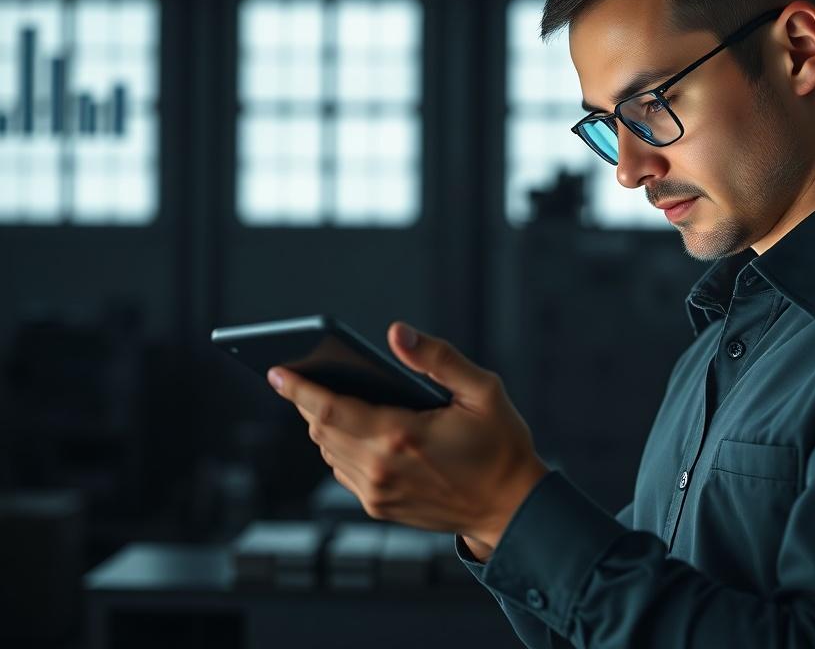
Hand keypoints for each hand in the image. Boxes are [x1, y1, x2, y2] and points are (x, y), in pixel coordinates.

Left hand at [268, 321, 548, 548]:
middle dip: (307, 400)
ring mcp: (378, 493)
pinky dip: (338, 446)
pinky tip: (351, 428)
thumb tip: (396, 333)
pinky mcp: (379, 507)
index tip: (276, 370)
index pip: (330, 408)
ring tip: (324, 397)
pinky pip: (343, 470)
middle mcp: (382, 468)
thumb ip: (437, 358)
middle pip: (321, 429)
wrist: (511, 508)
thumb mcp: (483, 391)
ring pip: (328, 451)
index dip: (299, 388)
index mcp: (402, 435)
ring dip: (322, 424)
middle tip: (299, 374)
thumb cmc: (501, 444)